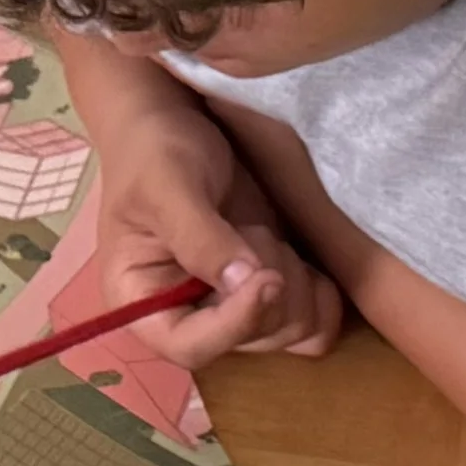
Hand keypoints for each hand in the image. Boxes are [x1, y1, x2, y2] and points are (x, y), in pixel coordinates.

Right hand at [54, 25, 342, 367]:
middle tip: (255, 229)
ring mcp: (235, 306)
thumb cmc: (154, 149)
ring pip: (287, 334)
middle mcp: (189, 315)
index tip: (266, 277)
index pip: (189, 347)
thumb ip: (200, 236)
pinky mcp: (271, 289)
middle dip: (268, 289)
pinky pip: (313, 325)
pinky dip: (322, 296)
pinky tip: (306, 254)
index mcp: (143, 302)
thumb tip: (245, 282)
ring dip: (294, 285)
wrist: (177, 118)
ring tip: (265, 231)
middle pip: (249, 342)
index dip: (233, 325)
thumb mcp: (168, 185)